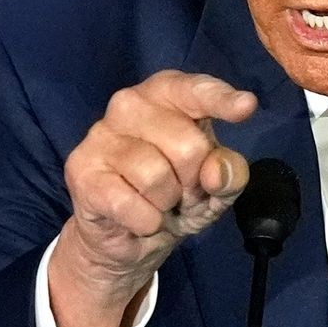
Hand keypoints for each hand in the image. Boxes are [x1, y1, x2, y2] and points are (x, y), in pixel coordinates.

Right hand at [48, 70, 255, 326]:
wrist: (129, 236)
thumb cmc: (179, 194)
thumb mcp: (217, 185)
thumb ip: (230, 172)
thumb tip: (216, 170)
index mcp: (168, 94)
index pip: (196, 90)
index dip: (222, 99)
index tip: (247, 106)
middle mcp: (130, 103)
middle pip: (187, 146)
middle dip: (193, 181)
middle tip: (182, 190)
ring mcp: (101, 134)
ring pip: (156, 176)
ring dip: (167, 203)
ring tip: (158, 202)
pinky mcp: (81, 169)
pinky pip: (131, 205)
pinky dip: (146, 222)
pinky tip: (138, 217)